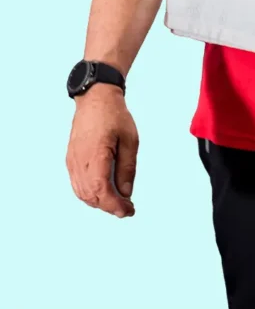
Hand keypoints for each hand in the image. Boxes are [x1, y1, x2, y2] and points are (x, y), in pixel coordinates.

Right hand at [66, 86, 138, 216]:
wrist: (95, 98)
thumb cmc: (115, 115)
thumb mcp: (130, 139)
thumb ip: (127, 168)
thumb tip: (126, 193)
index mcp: (95, 154)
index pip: (101, 189)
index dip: (114, 205)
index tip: (128, 210)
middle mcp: (79, 161)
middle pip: (90, 195)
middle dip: (109, 206)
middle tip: (128, 208)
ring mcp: (72, 161)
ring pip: (82, 193)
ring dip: (99, 202)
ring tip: (118, 202)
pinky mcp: (70, 160)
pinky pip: (77, 184)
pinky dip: (90, 194)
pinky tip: (104, 193)